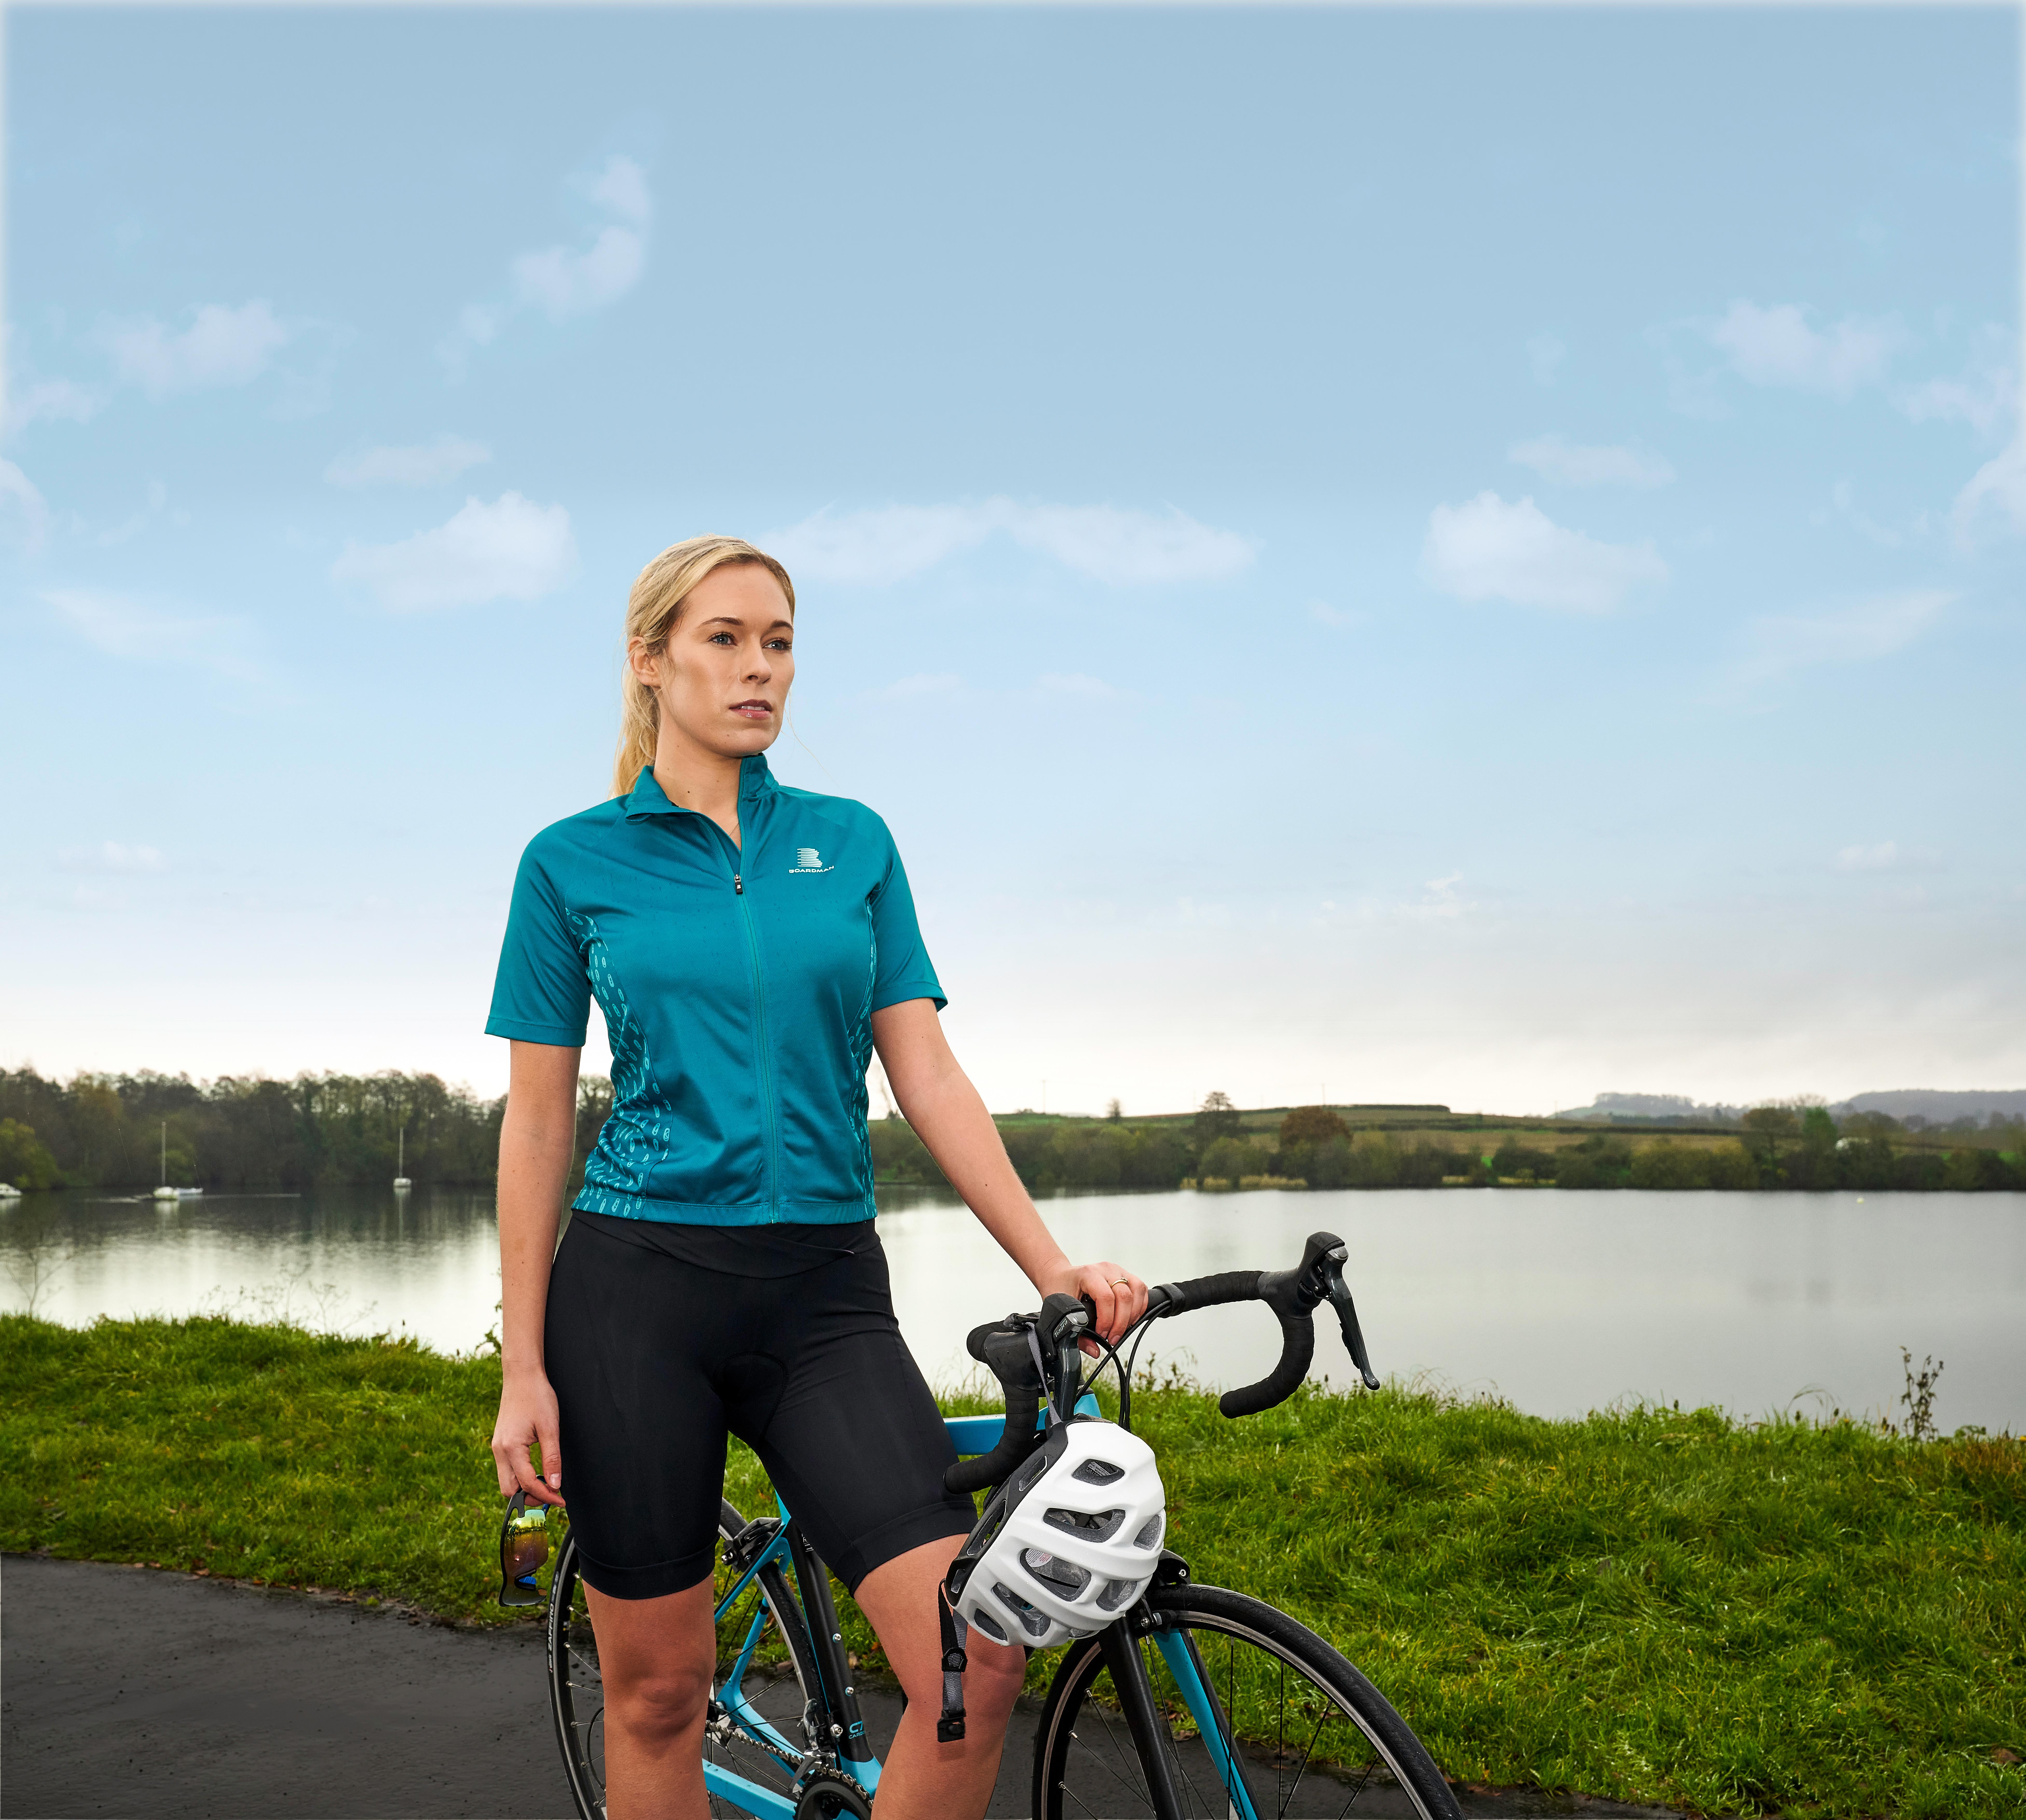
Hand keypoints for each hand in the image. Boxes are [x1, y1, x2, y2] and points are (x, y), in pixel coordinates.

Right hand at [491, 1368, 565, 1506]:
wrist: (522, 1376)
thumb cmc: (538, 1397)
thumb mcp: (550, 1427)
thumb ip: (552, 1458)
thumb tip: (555, 1485)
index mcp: (510, 1448)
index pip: (526, 1484)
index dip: (545, 1496)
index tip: (561, 1500)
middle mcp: (499, 1450)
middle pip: (509, 1489)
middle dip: (530, 1497)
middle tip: (552, 1494)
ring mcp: (497, 1447)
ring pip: (507, 1481)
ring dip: (525, 1487)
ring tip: (546, 1483)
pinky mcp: (500, 1443)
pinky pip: (507, 1468)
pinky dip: (521, 1476)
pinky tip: (536, 1470)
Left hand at [1042, 1260, 1147, 1351]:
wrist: (1059, 1274)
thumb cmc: (1060, 1289)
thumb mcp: (1062, 1310)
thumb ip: (1077, 1334)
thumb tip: (1095, 1351)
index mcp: (1088, 1274)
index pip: (1106, 1297)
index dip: (1107, 1319)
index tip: (1102, 1334)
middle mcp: (1105, 1269)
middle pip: (1124, 1296)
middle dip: (1121, 1322)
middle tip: (1113, 1337)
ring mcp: (1117, 1270)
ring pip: (1137, 1290)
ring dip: (1133, 1314)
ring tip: (1123, 1328)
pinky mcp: (1125, 1274)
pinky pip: (1141, 1288)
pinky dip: (1140, 1306)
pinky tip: (1130, 1318)